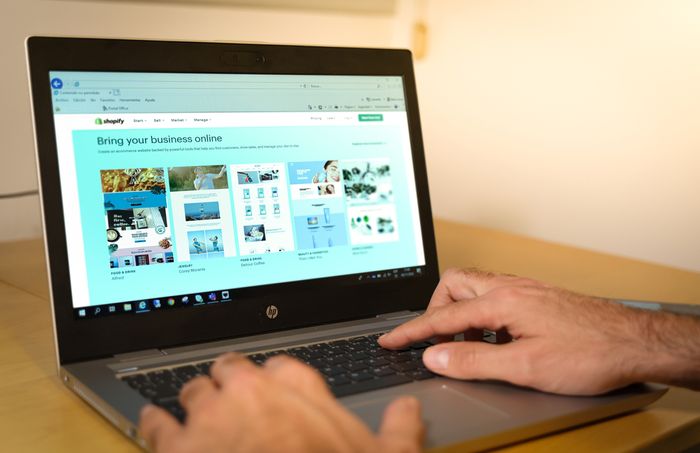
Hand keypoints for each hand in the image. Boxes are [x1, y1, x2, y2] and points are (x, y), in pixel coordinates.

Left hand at [139, 353, 423, 452]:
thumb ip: (400, 429)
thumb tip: (408, 411)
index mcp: (299, 387)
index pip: (281, 365)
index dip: (276, 382)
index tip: (274, 393)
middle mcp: (253, 391)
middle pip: (231, 369)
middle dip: (231, 384)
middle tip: (235, 404)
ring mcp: (212, 416)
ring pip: (194, 390)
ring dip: (196, 402)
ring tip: (198, 415)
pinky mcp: (177, 446)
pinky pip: (155, 424)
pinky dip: (153, 423)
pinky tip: (155, 424)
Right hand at [379, 268, 699, 394]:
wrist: (634, 341)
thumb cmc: (589, 352)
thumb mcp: (526, 366)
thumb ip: (475, 361)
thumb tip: (435, 357)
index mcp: (502, 301)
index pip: (443, 316)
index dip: (412, 331)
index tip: (390, 339)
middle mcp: (511, 287)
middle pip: (455, 284)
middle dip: (436, 309)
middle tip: (433, 337)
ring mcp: (525, 289)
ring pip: (475, 288)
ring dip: (461, 314)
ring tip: (467, 345)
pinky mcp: (537, 296)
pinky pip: (495, 296)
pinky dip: (483, 316)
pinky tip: (496, 339)